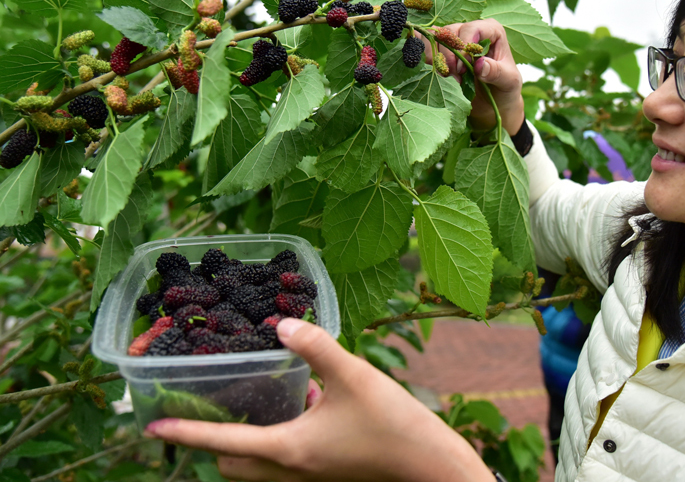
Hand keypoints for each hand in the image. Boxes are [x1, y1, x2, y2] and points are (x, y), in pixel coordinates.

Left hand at [144, 319, 494, 481]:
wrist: (428, 463)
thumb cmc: (392, 423)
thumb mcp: (353, 375)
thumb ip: (315, 346)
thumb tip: (280, 323)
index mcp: (288, 449)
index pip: (222, 445)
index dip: (185, 435)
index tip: (152, 426)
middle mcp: (291, 470)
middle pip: (232, 466)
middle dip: (209, 445)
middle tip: (201, 410)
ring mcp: (308, 476)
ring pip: (257, 468)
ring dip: (241, 445)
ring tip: (242, 407)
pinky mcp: (324, 472)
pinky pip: (283, 462)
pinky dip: (274, 441)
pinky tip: (300, 402)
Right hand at [422, 19, 524, 134]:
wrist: (493, 104)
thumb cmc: (504, 89)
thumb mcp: (508, 82)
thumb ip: (496, 72)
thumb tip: (479, 63)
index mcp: (492, 31)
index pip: (472, 28)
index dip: (464, 45)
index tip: (463, 68)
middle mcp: (471, 30)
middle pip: (450, 32)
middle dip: (449, 56)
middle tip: (455, 77)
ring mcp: (454, 40)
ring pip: (434, 38)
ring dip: (437, 59)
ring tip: (447, 77)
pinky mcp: (442, 51)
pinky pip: (426, 46)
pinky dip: (427, 58)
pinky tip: (436, 72)